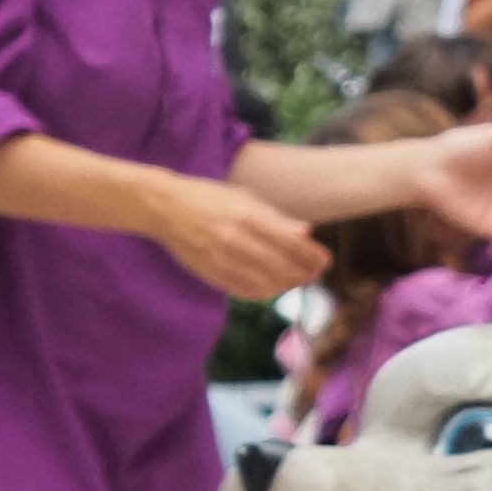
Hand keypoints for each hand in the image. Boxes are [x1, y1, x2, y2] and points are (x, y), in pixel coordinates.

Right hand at [149, 173, 331, 299]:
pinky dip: (264, 292)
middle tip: (315, 273)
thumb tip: (307, 231)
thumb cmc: (209, 198)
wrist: (166, 208)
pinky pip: (245, 291)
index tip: (325, 259)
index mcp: (245, 214)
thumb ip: (276, 217)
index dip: (310, 254)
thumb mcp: (243, 198)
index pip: (288, 241)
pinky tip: (273, 287)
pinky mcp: (211, 274)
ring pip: (265, 283)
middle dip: (303, 272)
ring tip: (297, 279)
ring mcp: (222, 259)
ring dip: (286, 285)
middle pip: (280, 266)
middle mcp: (234, 238)